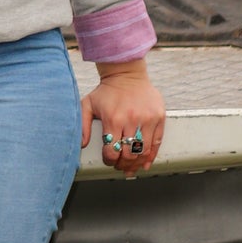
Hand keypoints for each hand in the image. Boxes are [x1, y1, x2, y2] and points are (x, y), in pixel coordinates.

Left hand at [80, 58, 164, 175]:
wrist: (126, 74)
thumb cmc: (106, 91)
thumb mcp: (88, 104)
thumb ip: (83, 125)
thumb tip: (82, 145)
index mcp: (113, 119)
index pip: (112, 151)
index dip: (109, 161)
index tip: (108, 161)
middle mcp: (132, 120)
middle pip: (129, 154)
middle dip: (123, 165)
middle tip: (120, 167)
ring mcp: (148, 119)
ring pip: (144, 151)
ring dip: (137, 163)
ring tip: (131, 167)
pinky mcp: (159, 117)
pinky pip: (157, 142)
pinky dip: (151, 156)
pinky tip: (145, 163)